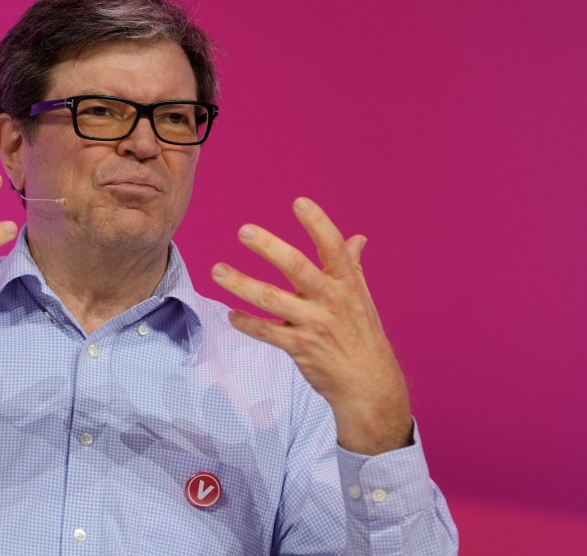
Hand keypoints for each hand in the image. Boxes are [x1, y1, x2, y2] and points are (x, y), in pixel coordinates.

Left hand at [211, 197, 411, 454]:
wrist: (369, 384)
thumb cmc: (363, 334)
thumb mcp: (362, 297)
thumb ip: (352, 265)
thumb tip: (357, 238)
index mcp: (346, 283)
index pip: (332, 247)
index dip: (317, 223)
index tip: (299, 202)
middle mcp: (330, 300)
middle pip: (297, 268)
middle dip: (269, 248)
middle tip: (244, 230)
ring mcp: (313, 324)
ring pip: (272, 300)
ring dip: (242, 284)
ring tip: (217, 271)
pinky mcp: (299, 347)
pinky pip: (267, 333)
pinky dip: (247, 324)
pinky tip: (230, 314)